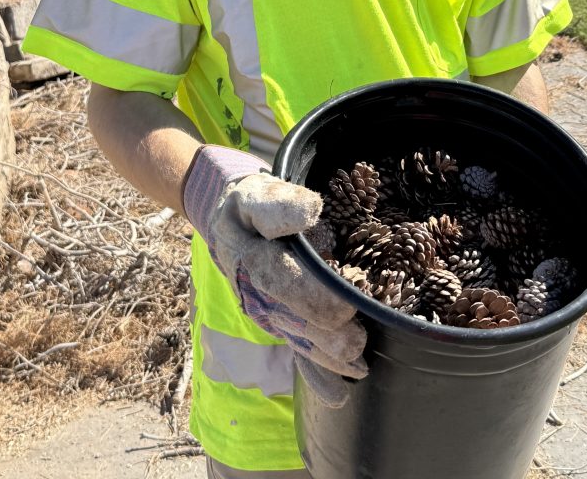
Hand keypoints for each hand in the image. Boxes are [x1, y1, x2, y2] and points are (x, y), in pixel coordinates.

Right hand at [183, 148, 367, 405]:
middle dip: (323, 330)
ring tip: (356, 363)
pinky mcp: (277, 322)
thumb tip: (311, 211)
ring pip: (294, 336)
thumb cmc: (250, 204)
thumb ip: (278, 202)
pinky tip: (338, 394)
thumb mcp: (257, 192)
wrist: (230, 221)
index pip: (277, 275)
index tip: (343, 305)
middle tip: (356, 339)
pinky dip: (316, 375)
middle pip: (289, 315)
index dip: (309, 293)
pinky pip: (295, 349)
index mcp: (247, 254)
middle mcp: (253, 290)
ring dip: (325, 354)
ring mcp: (265, 311)